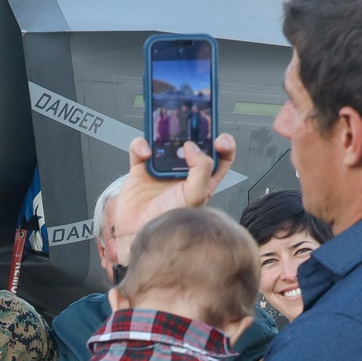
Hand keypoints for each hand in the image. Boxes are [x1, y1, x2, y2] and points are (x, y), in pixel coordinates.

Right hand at [112, 134, 237, 267]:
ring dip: (164, 135)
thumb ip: (201, 168)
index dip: (223, 146)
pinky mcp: (141, 171)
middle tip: (190, 125)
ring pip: (165, 142)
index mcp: (202, 181)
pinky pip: (140, 150)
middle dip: (192, 132)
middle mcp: (182, 174)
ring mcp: (161, 171)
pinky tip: (145, 152)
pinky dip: (140, 146)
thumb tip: (193, 147)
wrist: (137, 235)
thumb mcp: (195, 196)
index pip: (219, 159)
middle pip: (192, 144)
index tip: (220, 139)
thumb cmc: (168, 222)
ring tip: (164, 135)